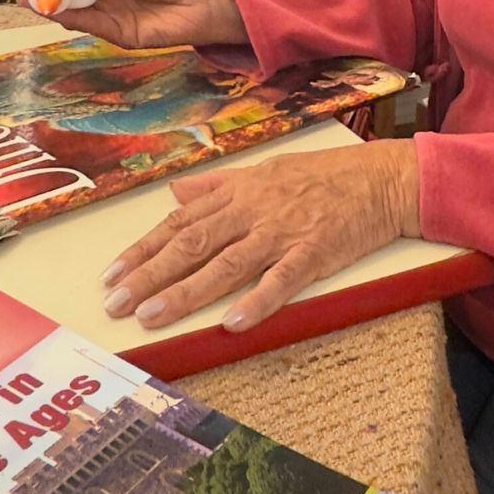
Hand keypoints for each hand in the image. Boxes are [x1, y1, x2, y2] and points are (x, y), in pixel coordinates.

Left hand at [100, 139, 420, 331]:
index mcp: (241, 192)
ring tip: (153, 315)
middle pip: (193, 244)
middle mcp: (255, 210)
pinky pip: (282, 278)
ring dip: (187, 291)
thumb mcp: (267, 170)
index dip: (144, 248)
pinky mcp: (315, 251)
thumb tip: (177, 192)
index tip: (112, 274)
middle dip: (150, 274)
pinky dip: (257, 300)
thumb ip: (219, 186)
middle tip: (116, 303)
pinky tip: (232, 323)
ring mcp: (284, 231)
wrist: (382, 179)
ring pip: (227, 263)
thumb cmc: (325, 176)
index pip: (181, 222)